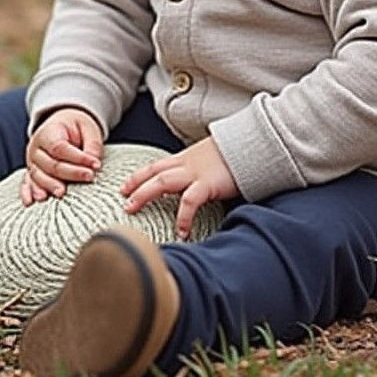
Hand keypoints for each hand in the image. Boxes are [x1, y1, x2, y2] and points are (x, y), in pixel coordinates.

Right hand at [21, 107, 103, 205]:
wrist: (61, 126)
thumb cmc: (76, 128)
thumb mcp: (87, 128)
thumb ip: (92, 144)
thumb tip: (94, 163)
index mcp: (48, 132)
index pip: (60, 147)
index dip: (78, 158)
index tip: (96, 164)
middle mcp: (36, 148)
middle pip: (50, 164)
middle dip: (70, 173)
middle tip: (89, 177)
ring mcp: (31, 162)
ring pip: (38, 176)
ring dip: (49, 186)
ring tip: (62, 193)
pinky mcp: (31, 173)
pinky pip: (26, 184)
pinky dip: (27, 193)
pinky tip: (30, 202)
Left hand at [119, 137, 237, 238]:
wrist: (254, 144)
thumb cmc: (235, 155)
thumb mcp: (211, 160)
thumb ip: (200, 170)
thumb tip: (193, 186)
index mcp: (187, 158)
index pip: (156, 166)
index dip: (139, 176)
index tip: (125, 186)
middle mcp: (187, 164)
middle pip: (154, 173)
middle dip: (135, 185)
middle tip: (122, 199)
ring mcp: (196, 173)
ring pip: (163, 182)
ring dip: (144, 195)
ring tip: (132, 209)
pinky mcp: (209, 184)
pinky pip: (190, 201)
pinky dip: (183, 217)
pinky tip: (181, 232)